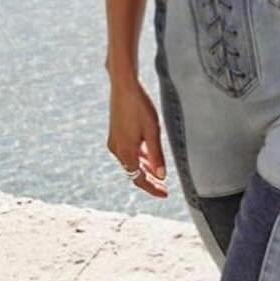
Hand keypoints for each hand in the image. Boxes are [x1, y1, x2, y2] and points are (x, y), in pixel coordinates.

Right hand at [107, 79, 167, 197]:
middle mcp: (117, 149)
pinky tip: (148, 156)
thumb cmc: (140, 107)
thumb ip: (157, 155)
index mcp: (126, 152)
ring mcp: (114, 141)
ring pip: (130, 162)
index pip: (139, 179)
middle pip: (133, 172)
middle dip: (149, 180)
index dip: (152, 188)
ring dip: (144, 169)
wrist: (124, 86)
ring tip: (159, 174)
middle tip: (164, 187)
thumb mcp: (153, 132)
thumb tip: (161, 176)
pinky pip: (127, 152)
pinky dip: (139, 157)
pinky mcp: (115, 134)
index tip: (165, 194)